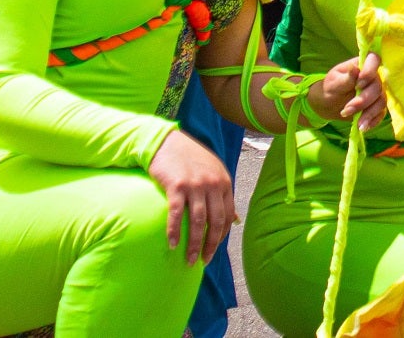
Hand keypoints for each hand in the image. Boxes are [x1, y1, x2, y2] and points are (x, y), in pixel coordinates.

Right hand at [148, 128, 236, 265]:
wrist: (167, 142)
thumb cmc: (190, 159)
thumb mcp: (213, 172)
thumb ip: (223, 194)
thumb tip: (236, 220)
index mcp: (224, 182)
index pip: (228, 215)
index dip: (222, 236)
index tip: (213, 251)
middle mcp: (213, 184)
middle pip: (216, 221)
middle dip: (210, 245)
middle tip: (203, 262)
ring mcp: (195, 185)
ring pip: (198, 221)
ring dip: (194, 244)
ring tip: (189, 260)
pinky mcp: (176, 186)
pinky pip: (176, 214)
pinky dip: (175, 231)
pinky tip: (172, 245)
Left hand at [309, 50, 386, 130]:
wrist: (328, 104)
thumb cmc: (330, 88)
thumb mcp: (334, 82)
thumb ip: (346, 77)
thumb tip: (354, 68)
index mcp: (363, 65)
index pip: (374, 60)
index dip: (370, 71)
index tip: (358, 85)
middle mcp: (374, 77)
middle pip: (377, 87)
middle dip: (363, 101)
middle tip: (346, 110)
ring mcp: (377, 92)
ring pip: (381, 101)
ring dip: (369, 113)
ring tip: (357, 124)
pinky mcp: (376, 106)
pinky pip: (381, 113)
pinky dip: (373, 121)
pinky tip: (363, 127)